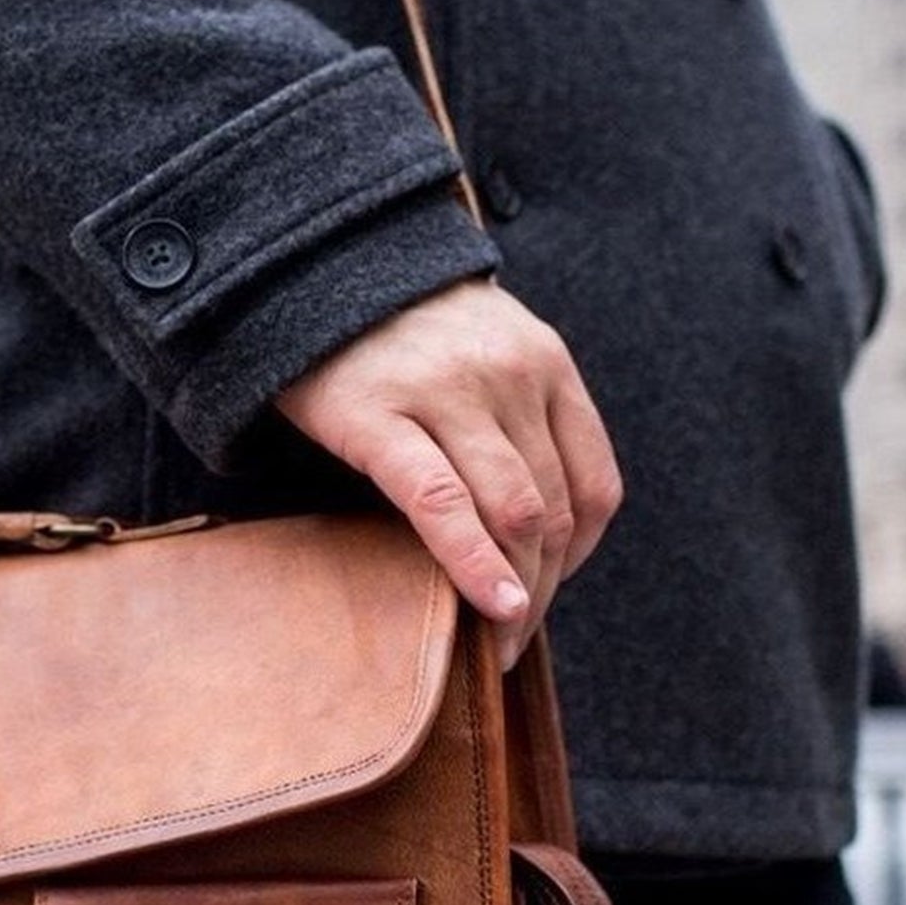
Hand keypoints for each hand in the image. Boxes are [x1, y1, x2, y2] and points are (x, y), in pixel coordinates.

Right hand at [274, 278, 622, 669]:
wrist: (310, 261)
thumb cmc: (400, 329)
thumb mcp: (487, 350)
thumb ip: (520, 418)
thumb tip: (538, 531)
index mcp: (546, 363)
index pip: (595, 483)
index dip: (581, 556)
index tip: (547, 592)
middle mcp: (510, 375)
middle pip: (555, 510)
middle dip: (543, 589)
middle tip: (515, 639)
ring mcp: (447, 393)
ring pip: (513, 513)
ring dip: (516, 592)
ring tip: (498, 642)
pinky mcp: (378, 417)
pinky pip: (442, 504)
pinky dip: (473, 563)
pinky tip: (487, 606)